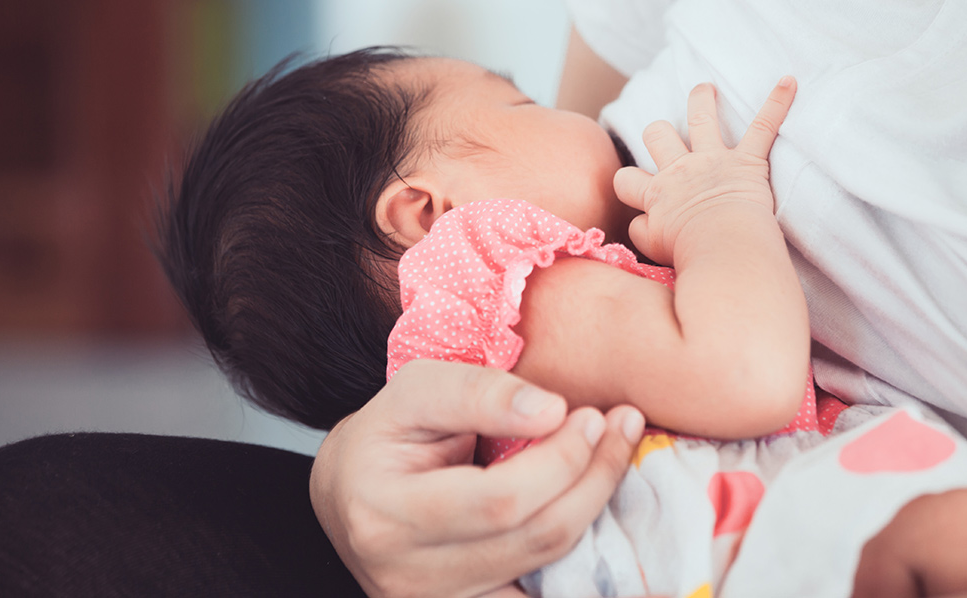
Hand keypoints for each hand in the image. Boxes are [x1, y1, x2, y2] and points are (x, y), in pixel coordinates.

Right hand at [309, 359, 645, 597]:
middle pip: (534, 538)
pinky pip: (538, 595)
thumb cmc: (385, 433)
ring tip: (613, 458)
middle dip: (592, 480)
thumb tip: (552, 411)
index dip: (561, 460)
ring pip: (547, 570)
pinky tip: (598, 519)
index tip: (592, 416)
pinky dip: (579, 564)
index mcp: (386, 514)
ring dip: (596, 512)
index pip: (500, 500)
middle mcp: (407, 576)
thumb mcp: (416, 390)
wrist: (347, 492)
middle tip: (619, 429)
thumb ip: (480, 393)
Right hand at [613, 77, 795, 264]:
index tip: (635, 191)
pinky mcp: (748, 161)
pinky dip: (777, 104)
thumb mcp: (652, 247)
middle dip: (658, 132)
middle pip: (657, 135)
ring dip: (702, 100)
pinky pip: (763, 126)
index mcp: (656, 194)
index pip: (626, 179)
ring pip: (700, 117)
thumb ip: (642, 230)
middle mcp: (680, 170)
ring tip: (704, 90)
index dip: (628, 184)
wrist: (724, 248)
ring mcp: (714, 161)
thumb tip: (641, 221)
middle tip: (662, 133)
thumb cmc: (690, 254)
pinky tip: (788, 82)